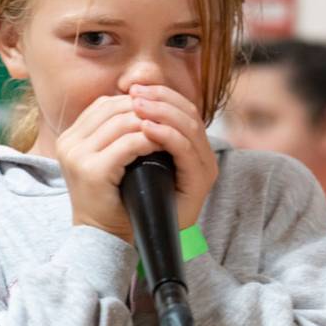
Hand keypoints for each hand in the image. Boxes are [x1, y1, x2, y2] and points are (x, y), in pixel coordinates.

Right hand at [57, 95, 159, 242]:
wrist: (102, 237)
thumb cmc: (113, 200)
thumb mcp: (110, 161)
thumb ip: (115, 136)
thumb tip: (143, 108)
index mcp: (71, 138)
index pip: (105, 104)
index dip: (135, 102)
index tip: (160, 109)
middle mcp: (69, 143)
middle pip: (114, 107)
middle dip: (147, 108)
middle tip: (172, 117)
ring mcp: (77, 155)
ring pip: (123, 122)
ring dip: (152, 122)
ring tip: (171, 129)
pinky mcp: (92, 170)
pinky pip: (128, 144)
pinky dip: (150, 140)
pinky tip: (165, 145)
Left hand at [128, 84, 217, 232]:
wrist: (133, 236)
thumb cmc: (126, 199)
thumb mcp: (130, 159)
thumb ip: (136, 134)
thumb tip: (122, 100)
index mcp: (189, 147)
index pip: (183, 109)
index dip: (162, 94)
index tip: (134, 88)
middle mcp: (202, 155)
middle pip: (189, 112)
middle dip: (161, 98)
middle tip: (135, 93)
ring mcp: (203, 167)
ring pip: (190, 126)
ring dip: (163, 112)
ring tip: (138, 105)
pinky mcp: (199, 182)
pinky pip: (185, 149)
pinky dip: (167, 135)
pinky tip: (146, 128)